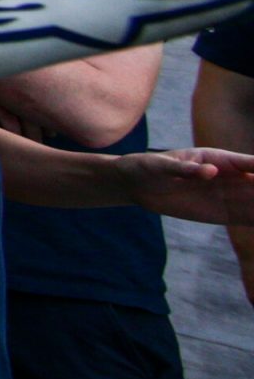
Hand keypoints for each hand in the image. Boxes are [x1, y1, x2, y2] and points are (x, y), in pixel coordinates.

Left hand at [117, 146, 253, 225]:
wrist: (136, 185)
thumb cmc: (148, 167)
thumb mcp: (161, 166)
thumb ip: (186, 169)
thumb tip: (210, 172)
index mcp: (219, 159)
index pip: (252, 163)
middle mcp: (230, 177)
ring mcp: (229, 196)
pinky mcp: (223, 213)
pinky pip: (248, 218)